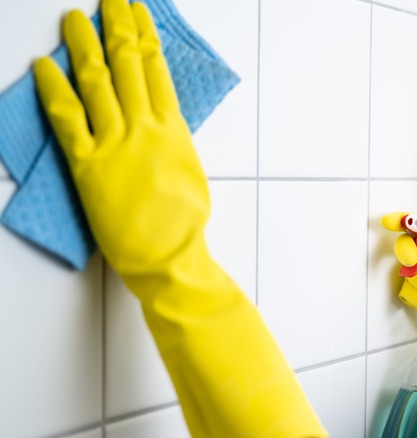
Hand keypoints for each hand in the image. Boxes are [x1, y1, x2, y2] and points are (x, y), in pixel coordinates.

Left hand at [34, 0, 206, 275]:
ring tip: (74, 20)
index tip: (139, 15)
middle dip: (118, 28)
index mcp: (173, 130)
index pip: (157, 72)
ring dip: (84, 46)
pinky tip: (45, 67)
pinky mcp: (88, 165)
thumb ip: (173, 141)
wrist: (170, 255)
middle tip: (110, 2)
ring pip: (97, 83)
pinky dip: (54, 91)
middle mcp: (145, 128)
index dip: (146, 39)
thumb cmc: (183, 223)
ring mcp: (115, 144)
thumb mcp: (190, 172)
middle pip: (128, 66)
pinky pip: (67, 119)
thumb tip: (161, 124)